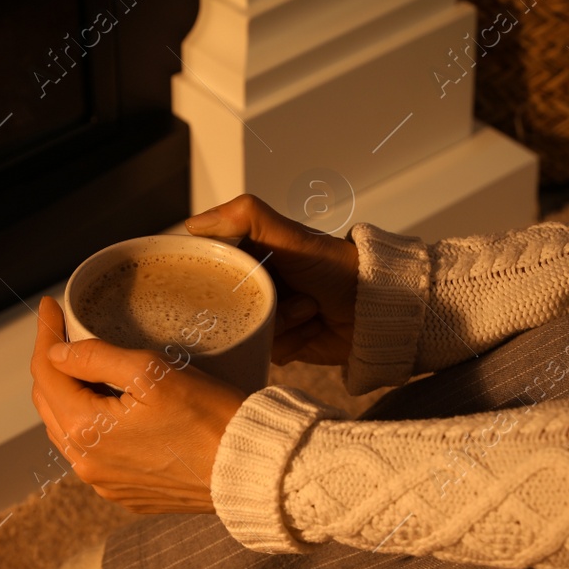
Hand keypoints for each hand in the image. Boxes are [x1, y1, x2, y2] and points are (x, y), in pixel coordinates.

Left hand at [29, 296, 246, 512]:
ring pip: (69, 430)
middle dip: (52, 365)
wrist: (250, 470)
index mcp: (85, 432)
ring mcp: (105, 483)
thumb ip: (95, 358)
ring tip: (84, 367)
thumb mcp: (151, 372)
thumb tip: (56, 352)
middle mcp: (87, 465)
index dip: (44, 334)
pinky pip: (95, 454)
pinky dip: (92, 427)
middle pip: (50, 403)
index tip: (49, 306)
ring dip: (70, 396)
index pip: (45, 373)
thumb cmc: (209, 417)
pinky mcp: (126, 493)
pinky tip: (109, 408)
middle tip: (64, 332)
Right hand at [185, 194, 359, 366]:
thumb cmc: (336, 267)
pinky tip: (312, 328)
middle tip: (288, 296)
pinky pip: (264, 351)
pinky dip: (291, 342)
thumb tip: (194, 224)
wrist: (374, 309)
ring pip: (245, 332)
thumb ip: (246, 217)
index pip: (212, 269)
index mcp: (251, 255)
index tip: (238, 282)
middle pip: (226, 307)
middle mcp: (255, 285)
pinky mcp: (279, 343)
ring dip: (280, 325)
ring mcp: (266, 315)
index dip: (217, 279)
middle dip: (258, 306)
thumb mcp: (290, 236)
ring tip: (309, 310)